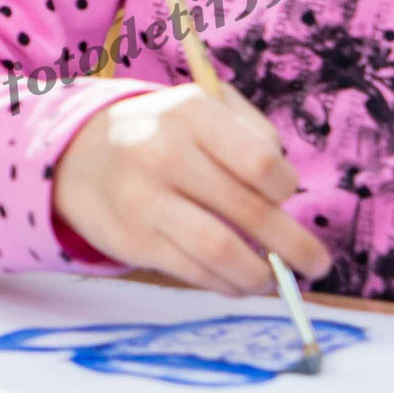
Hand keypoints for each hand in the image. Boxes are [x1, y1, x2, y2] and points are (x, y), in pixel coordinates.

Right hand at [51, 85, 332, 295]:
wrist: (75, 154)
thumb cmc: (160, 131)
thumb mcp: (199, 107)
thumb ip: (250, 133)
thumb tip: (289, 193)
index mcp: (190, 113)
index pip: (261, 163)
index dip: (286, 189)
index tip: (288, 200)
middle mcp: (164, 154)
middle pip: (249, 212)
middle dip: (294, 246)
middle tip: (318, 265)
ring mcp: (144, 200)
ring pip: (221, 251)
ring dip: (261, 276)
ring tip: (277, 282)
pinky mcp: (132, 240)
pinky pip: (192, 272)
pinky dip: (226, 285)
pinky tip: (240, 283)